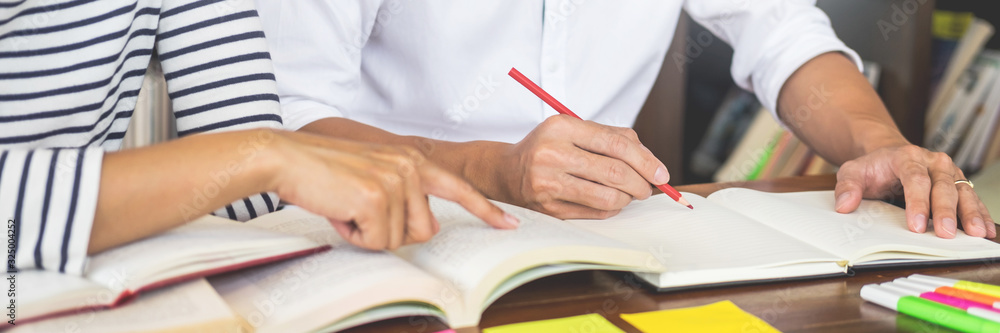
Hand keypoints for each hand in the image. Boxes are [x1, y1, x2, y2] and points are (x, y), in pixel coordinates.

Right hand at [268, 131, 518, 249]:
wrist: (287, 157)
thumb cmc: (326, 172)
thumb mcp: (374, 177)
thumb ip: (405, 196)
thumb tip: (427, 228)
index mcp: (413, 160)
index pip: (459, 188)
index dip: (486, 210)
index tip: (510, 225)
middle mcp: (410, 167)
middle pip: (425, 232)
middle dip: (391, 233)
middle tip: (360, 211)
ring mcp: (395, 182)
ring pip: (397, 240)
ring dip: (368, 234)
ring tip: (346, 206)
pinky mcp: (375, 198)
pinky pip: (374, 242)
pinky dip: (352, 235)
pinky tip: (338, 210)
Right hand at [496, 115, 668, 218]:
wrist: (505, 172)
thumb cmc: (548, 148)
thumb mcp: (572, 130)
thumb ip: (611, 136)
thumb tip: (651, 160)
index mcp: (561, 127)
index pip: (616, 144)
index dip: (646, 160)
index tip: (661, 173)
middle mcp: (552, 154)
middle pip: (616, 172)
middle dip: (642, 184)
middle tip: (648, 188)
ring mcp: (548, 183)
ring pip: (608, 197)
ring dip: (628, 199)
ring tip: (629, 194)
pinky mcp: (548, 208)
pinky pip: (595, 212)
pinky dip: (611, 209)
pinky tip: (609, 201)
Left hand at [834, 144, 995, 238]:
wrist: (888, 155)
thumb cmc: (873, 167)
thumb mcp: (852, 172)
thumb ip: (847, 187)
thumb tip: (844, 205)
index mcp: (908, 157)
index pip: (915, 179)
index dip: (917, 202)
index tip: (916, 225)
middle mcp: (934, 162)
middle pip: (943, 186)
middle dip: (945, 211)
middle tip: (945, 234)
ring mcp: (949, 172)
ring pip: (963, 192)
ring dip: (970, 213)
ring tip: (976, 233)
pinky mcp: (958, 184)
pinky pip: (972, 198)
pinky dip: (980, 214)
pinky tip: (986, 230)